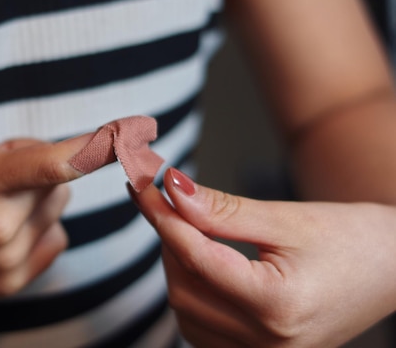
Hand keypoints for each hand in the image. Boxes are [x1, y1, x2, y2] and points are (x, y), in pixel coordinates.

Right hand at [0, 51, 93, 301]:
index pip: (53, 164)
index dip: (99, 146)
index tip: (140, 131)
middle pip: (58, 183)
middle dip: (35, 168)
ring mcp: (3, 262)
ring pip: (58, 208)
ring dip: (36, 197)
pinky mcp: (9, 282)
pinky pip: (54, 236)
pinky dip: (36, 225)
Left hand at [130, 168, 395, 347]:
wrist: (393, 269)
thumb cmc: (354, 241)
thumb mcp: (287, 218)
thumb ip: (223, 209)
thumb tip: (171, 189)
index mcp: (278, 306)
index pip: (195, 256)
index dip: (163, 215)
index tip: (144, 185)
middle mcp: (268, 344)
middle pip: (184, 287)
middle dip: (170, 240)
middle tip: (168, 200)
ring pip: (186, 311)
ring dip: (177, 266)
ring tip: (190, 228)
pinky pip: (202, 328)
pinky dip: (192, 292)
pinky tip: (200, 262)